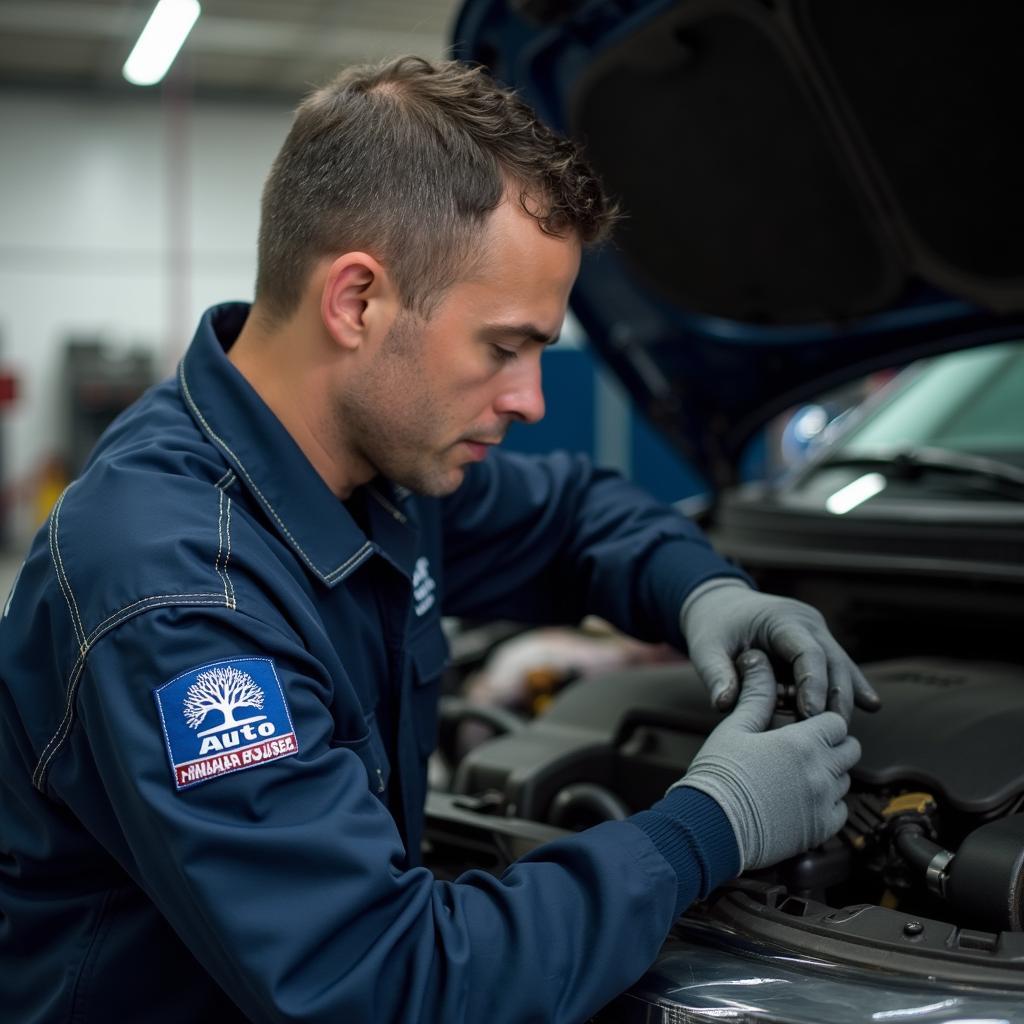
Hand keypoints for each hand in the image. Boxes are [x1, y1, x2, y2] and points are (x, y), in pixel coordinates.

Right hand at [674, 650, 860, 870]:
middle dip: (833, 744)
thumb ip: (757, 695)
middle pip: (851, 750)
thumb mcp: (735, 727)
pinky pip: (840, 811)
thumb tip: (758, 659)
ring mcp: (823, 803)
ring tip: (799, 773)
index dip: (821, 720)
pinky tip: (802, 799)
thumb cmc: (719, 775)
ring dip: (830, 773)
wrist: (711, 826)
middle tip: (806, 746)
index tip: (805, 724)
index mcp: (802, 742)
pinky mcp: (820, 831)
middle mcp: (821, 772)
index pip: (836, 722)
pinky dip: (828, 803)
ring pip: (846, 780)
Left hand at [680, 580, 880, 719]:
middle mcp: (807, 623)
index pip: (808, 652)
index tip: (812, 715)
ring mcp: (817, 633)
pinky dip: (849, 687)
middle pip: (833, 661)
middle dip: (835, 697)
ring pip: (841, 666)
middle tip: (832, 731)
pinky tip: (871, 705)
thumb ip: (716, 675)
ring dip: (843, 697)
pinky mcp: (818, 645)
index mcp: (782, 619)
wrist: (720, 605)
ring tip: (841, 730)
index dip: (814, 684)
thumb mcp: (706, 648)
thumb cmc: (713, 626)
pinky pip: (837, 668)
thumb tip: (723, 705)